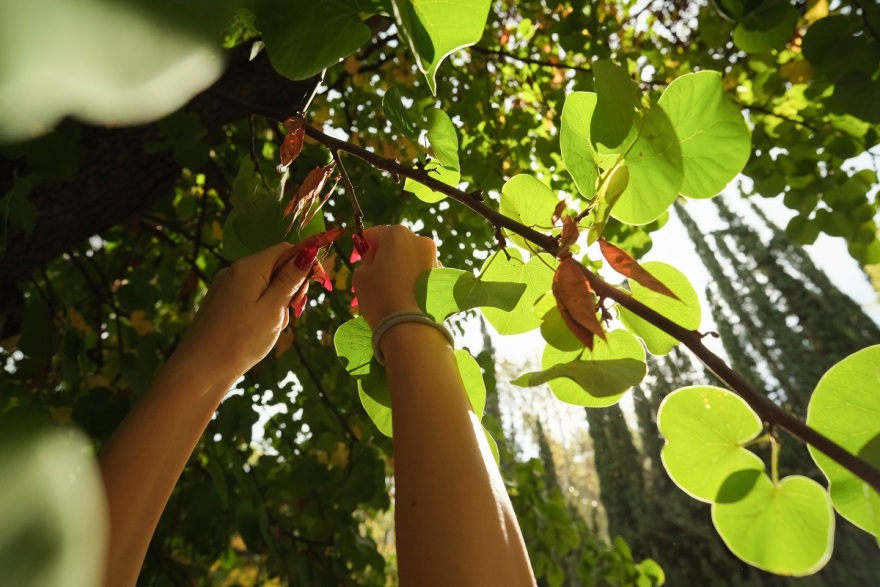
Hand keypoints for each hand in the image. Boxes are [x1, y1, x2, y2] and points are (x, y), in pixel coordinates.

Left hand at [169, 242, 314, 380]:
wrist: (199, 370)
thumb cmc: (241, 340)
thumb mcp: (274, 309)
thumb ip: (291, 280)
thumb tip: (308, 252)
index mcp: (249, 267)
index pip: (286, 249)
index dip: (306, 262)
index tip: (320, 284)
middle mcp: (235, 271)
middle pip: (275, 267)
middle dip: (291, 287)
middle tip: (293, 313)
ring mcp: (225, 288)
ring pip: (265, 285)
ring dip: (278, 302)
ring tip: (273, 328)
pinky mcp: (221, 304)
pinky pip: (251, 297)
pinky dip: (263, 310)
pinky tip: (259, 332)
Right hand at [352, 225, 438, 327]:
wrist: (410, 327)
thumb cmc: (380, 296)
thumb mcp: (360, 275)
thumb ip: (366, 261)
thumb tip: (376, 260)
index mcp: (398, 234)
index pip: (375, 234)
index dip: (363, 246)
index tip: (357, 260)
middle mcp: (420, 241)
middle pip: (395, 244)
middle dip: (383, 257)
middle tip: (373, 277)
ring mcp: (435, 258)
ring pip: (410, 259)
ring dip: (399, 269)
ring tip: (388, 290)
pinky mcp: (442, 277)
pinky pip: (422, 273)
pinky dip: (412, 280)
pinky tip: (404, 296)